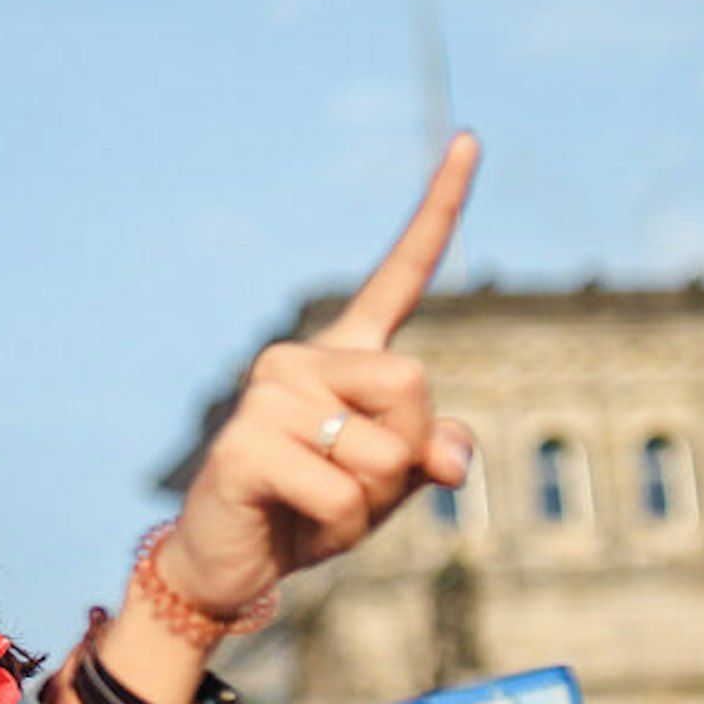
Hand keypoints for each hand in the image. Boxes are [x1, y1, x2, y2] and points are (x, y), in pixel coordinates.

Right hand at [160, 133, 483, 621]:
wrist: (231, 564)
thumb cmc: (312, 513)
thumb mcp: (390, 482)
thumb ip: (433, 455)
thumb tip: (446, 460)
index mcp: (342, 356)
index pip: (400, 275)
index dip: (441, 209)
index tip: (472, 139)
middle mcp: (301, 360)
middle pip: (413, 382)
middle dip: (406, 450)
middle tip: (355, 483)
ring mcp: (266, 396)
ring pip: (381, 448)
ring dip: (370, 502)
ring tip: (320, 509)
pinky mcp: (243, 444)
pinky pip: (339, 487)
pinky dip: (340, 525)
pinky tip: (297, 522)